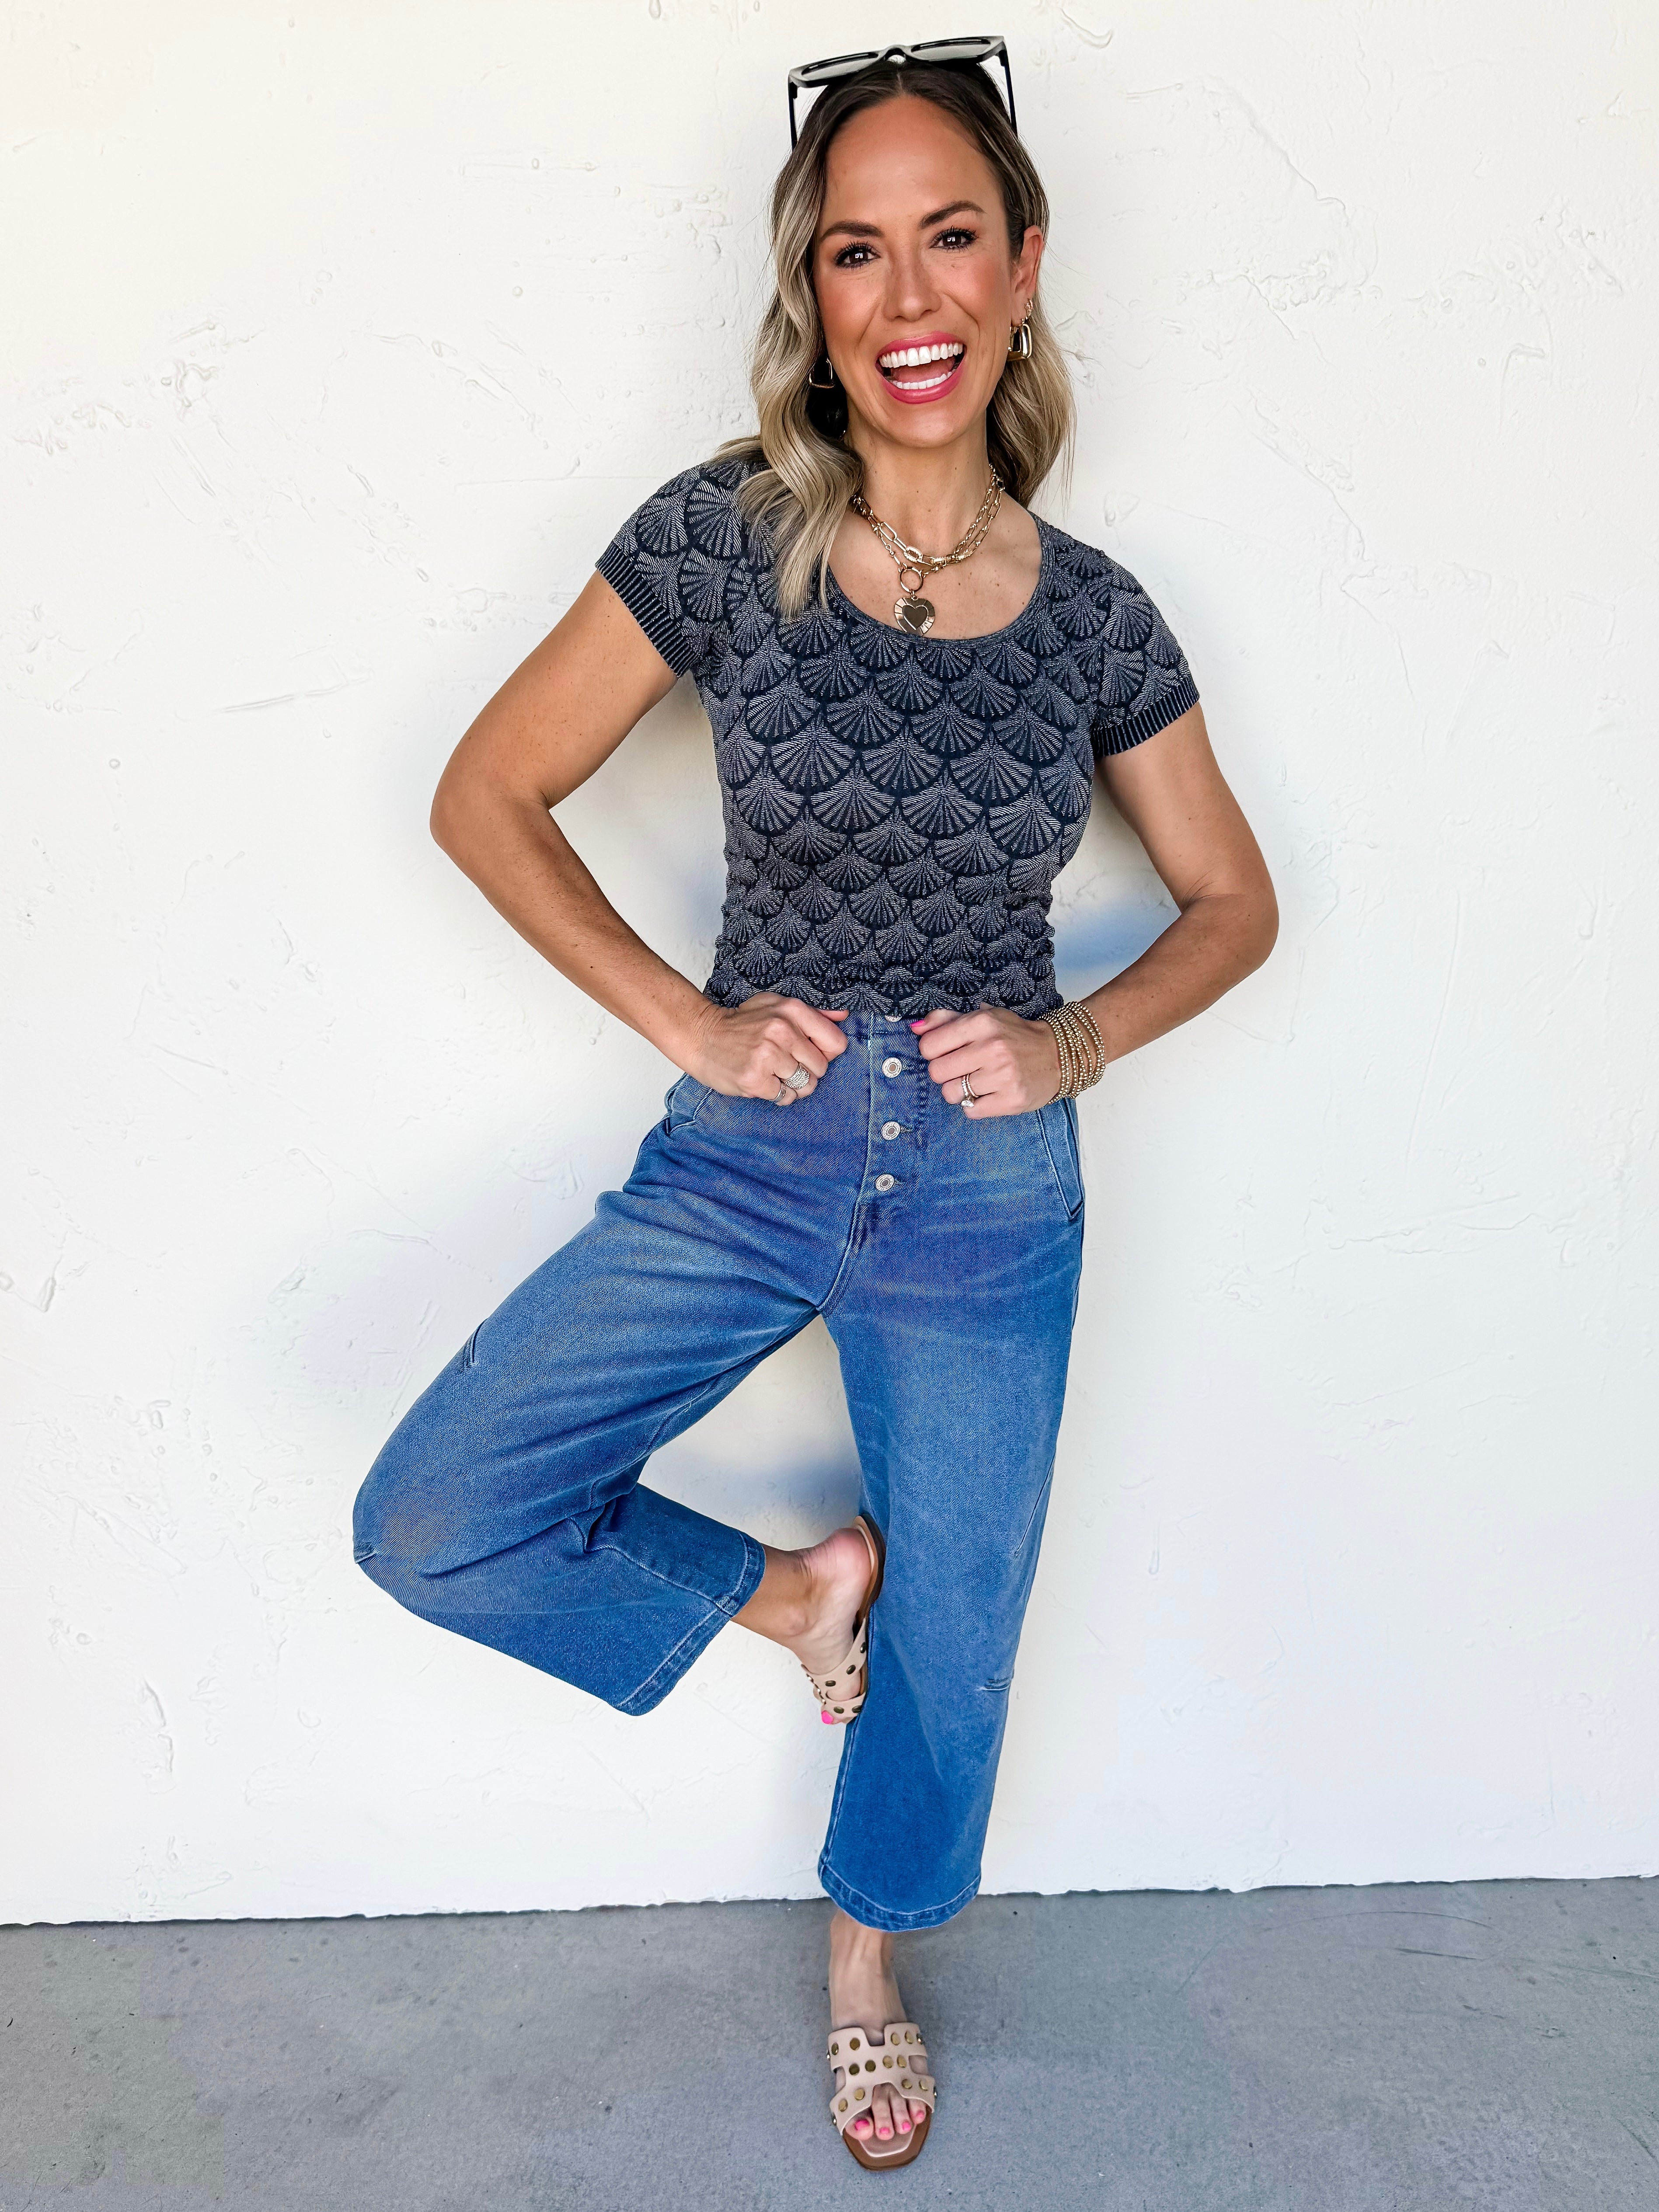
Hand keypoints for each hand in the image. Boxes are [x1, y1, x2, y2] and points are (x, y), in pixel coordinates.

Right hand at [683, 994, 849, 1104]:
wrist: (701, 1036)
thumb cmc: (741, 1024)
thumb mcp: (775, 1006)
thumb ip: (813, 1013)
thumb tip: (844, 1014)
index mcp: (791, 1010)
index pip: (836, 1042)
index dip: (826, 1053)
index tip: (808, 1052)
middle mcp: (781, 1031)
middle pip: (821, 1067)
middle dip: (807, 1070)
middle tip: (783, 1063)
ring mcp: (767, 1056)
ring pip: (806, 1085)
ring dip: (793, 1085)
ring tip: (773, 1073)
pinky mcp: (755, 1079)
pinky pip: (786, 1097)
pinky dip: (777, 1095)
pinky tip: (762, 1081)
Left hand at [911, 1004, 1060, 1117]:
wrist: (1058, 1055)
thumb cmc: (1014, 1036)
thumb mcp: (984, 1018)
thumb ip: (947, 1020)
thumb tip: (915, 1028)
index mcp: (982, 1023)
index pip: (929, 1046)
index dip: (933, 1052)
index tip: (947, 1053)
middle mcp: (992, 1048)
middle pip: (936, 1072)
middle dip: (945, 1073)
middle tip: (962, 1069)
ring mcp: (1003, 1076)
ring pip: (951, 1094)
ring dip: (959, 1091)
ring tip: (977, 1082)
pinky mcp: (1011, 1100)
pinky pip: (971, 1111)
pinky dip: (975, 1105)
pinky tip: (989, 1094)